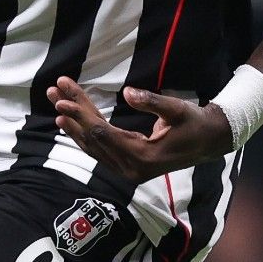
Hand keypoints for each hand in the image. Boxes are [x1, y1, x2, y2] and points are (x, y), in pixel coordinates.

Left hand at [49, 77, 232, 183]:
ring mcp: (128, 170)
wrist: (208, 142)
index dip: (81, 115)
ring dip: (73, 122)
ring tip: (56, 100)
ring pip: (92, 145)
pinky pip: (98, 149)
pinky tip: (68, 120)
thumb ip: (152, 102)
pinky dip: (82, 133)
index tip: (63, 98)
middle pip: (93, 139)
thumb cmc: (194, 124)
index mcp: (142, 157)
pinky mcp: (127, 165)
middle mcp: (130, 168)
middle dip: (72, 113)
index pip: (102, 134)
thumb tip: (128, 93)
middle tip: (54, 91)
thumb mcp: (177, 109)